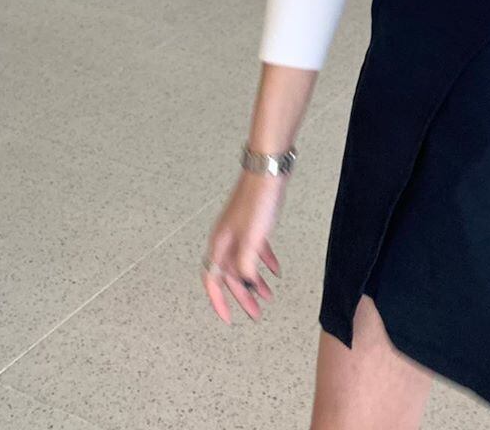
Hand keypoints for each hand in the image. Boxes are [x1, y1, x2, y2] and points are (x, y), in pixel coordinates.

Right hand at [202, 169, 286, 323]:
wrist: (269, 169)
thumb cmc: (258, 200)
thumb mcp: (252, 237)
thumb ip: (246, 264)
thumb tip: (246, 285)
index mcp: (220, 244)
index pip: (213, 280)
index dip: (219, 301)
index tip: (228, 319)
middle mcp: (226, 239)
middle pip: (231, 275)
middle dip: (243, 296)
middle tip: (255, 313)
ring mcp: (239, 230)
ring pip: (244, 264)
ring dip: (255, 281)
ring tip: (268, 296)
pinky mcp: (254, 223)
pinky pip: (256, 250)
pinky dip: (264, 262)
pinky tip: (276, 271)